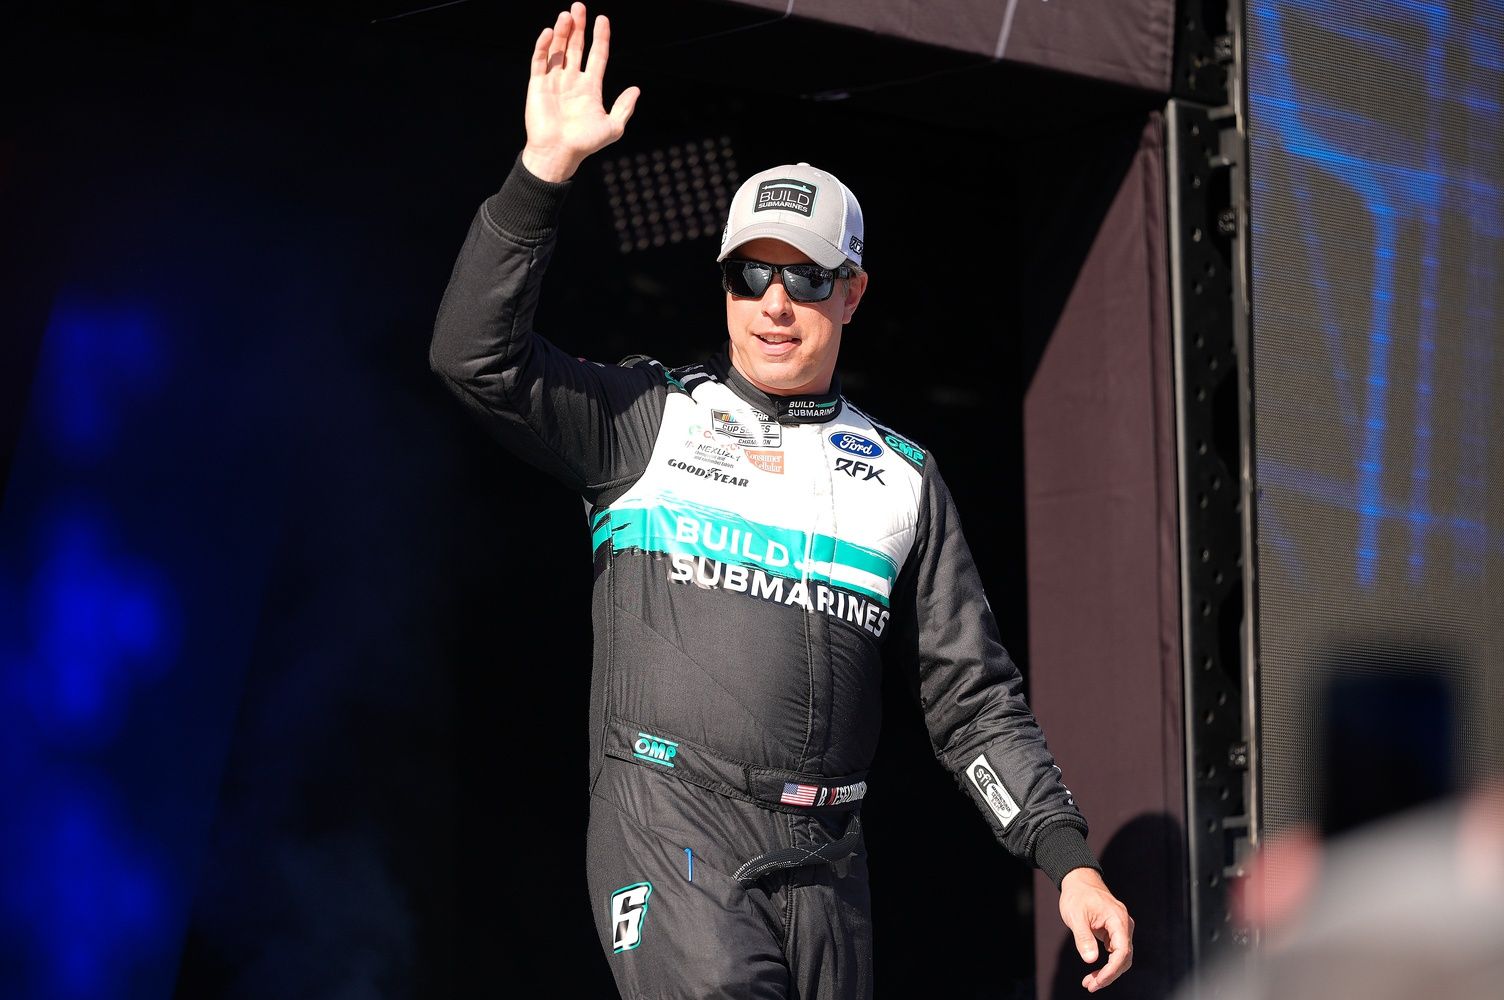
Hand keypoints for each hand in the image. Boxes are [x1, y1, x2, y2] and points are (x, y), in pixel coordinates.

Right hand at [522, 3, 639, 181]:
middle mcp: (572, 81)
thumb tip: (636, 89)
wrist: (559, 153)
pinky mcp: (537, 84)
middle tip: (579, 6)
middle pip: (576, 47)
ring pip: (558, 49)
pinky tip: (550, 32)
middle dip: (578, 27)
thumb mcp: (613, 127)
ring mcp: (554, 81)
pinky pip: (539, 60)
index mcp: (590, 87)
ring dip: (563, 32)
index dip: (600, 37)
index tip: (603, 19)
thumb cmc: (585, 143)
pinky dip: (544, 45)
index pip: (597, 55)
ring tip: (567, 15)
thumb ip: (624, 107)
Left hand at [1058, 867, 1133, 991]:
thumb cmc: (1077, 896)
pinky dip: (1107, 964)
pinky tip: (1094, 972)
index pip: (1122, 951)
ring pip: (1121, 957)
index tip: (1098, 980)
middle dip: (1109, 975)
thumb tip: (1090, 960)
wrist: (1079, 881)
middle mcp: (1124, 925)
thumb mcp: (1076, 916)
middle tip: (1090, 986)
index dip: (1112, 969)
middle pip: (1124, 957)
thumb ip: (1083, 938)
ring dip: (1108, 972)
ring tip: (1090, 983)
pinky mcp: (1116, 931)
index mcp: (1118, 919)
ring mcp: (1122, 928)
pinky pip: (1115, 952)